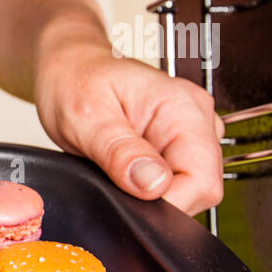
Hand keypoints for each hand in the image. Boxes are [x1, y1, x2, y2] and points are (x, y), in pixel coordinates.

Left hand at [34, 50, 225, 215]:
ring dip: (150, 193)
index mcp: (183, 107)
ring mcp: (188, 134)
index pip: (203, 180)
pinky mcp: (175, 146)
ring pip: (187, 190)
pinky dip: (145, 188)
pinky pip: (172, 184)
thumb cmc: (74, 80)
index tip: (132, 201)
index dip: (169, 203)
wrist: (68, 69)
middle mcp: (195, 120)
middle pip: (200, 189)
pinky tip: (123, 169)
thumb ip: (120, 153)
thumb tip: (153, 186)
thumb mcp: (87, 117)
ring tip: (116, 167)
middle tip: (116, 178)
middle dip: (157, 199)